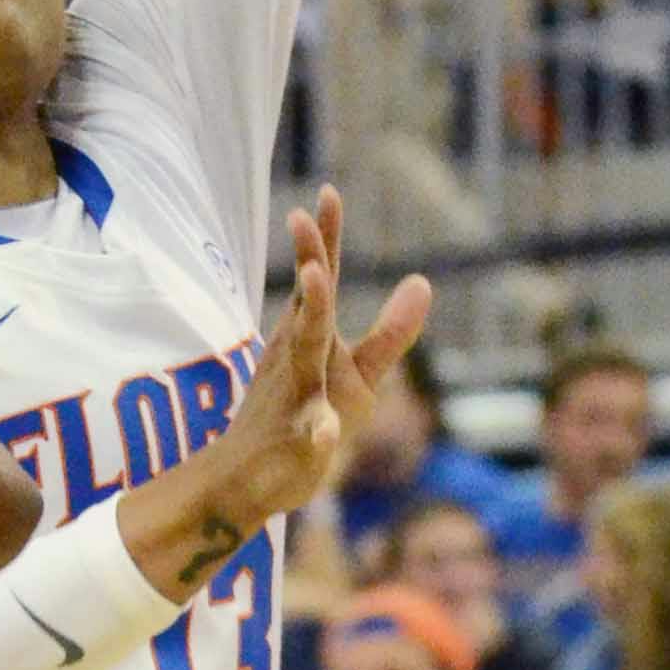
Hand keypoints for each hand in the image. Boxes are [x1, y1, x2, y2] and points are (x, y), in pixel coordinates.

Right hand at [122, 190, 431, 586]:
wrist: (245, 477)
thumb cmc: (302, 414)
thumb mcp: (358, 373)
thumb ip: (391, 331)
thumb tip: (423, 281)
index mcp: (309, 335)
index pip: (320, 280)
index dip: (326, 239)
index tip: (328, 192)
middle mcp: (298, 356)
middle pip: (307, 303)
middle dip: (311, 262)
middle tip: (302, 218)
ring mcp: (293, 396)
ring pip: (303, 355)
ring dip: (311, 318)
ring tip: (317, 279)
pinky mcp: (293, 440)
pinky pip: (306, 433)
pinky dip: (314, 429)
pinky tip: (321, 431)